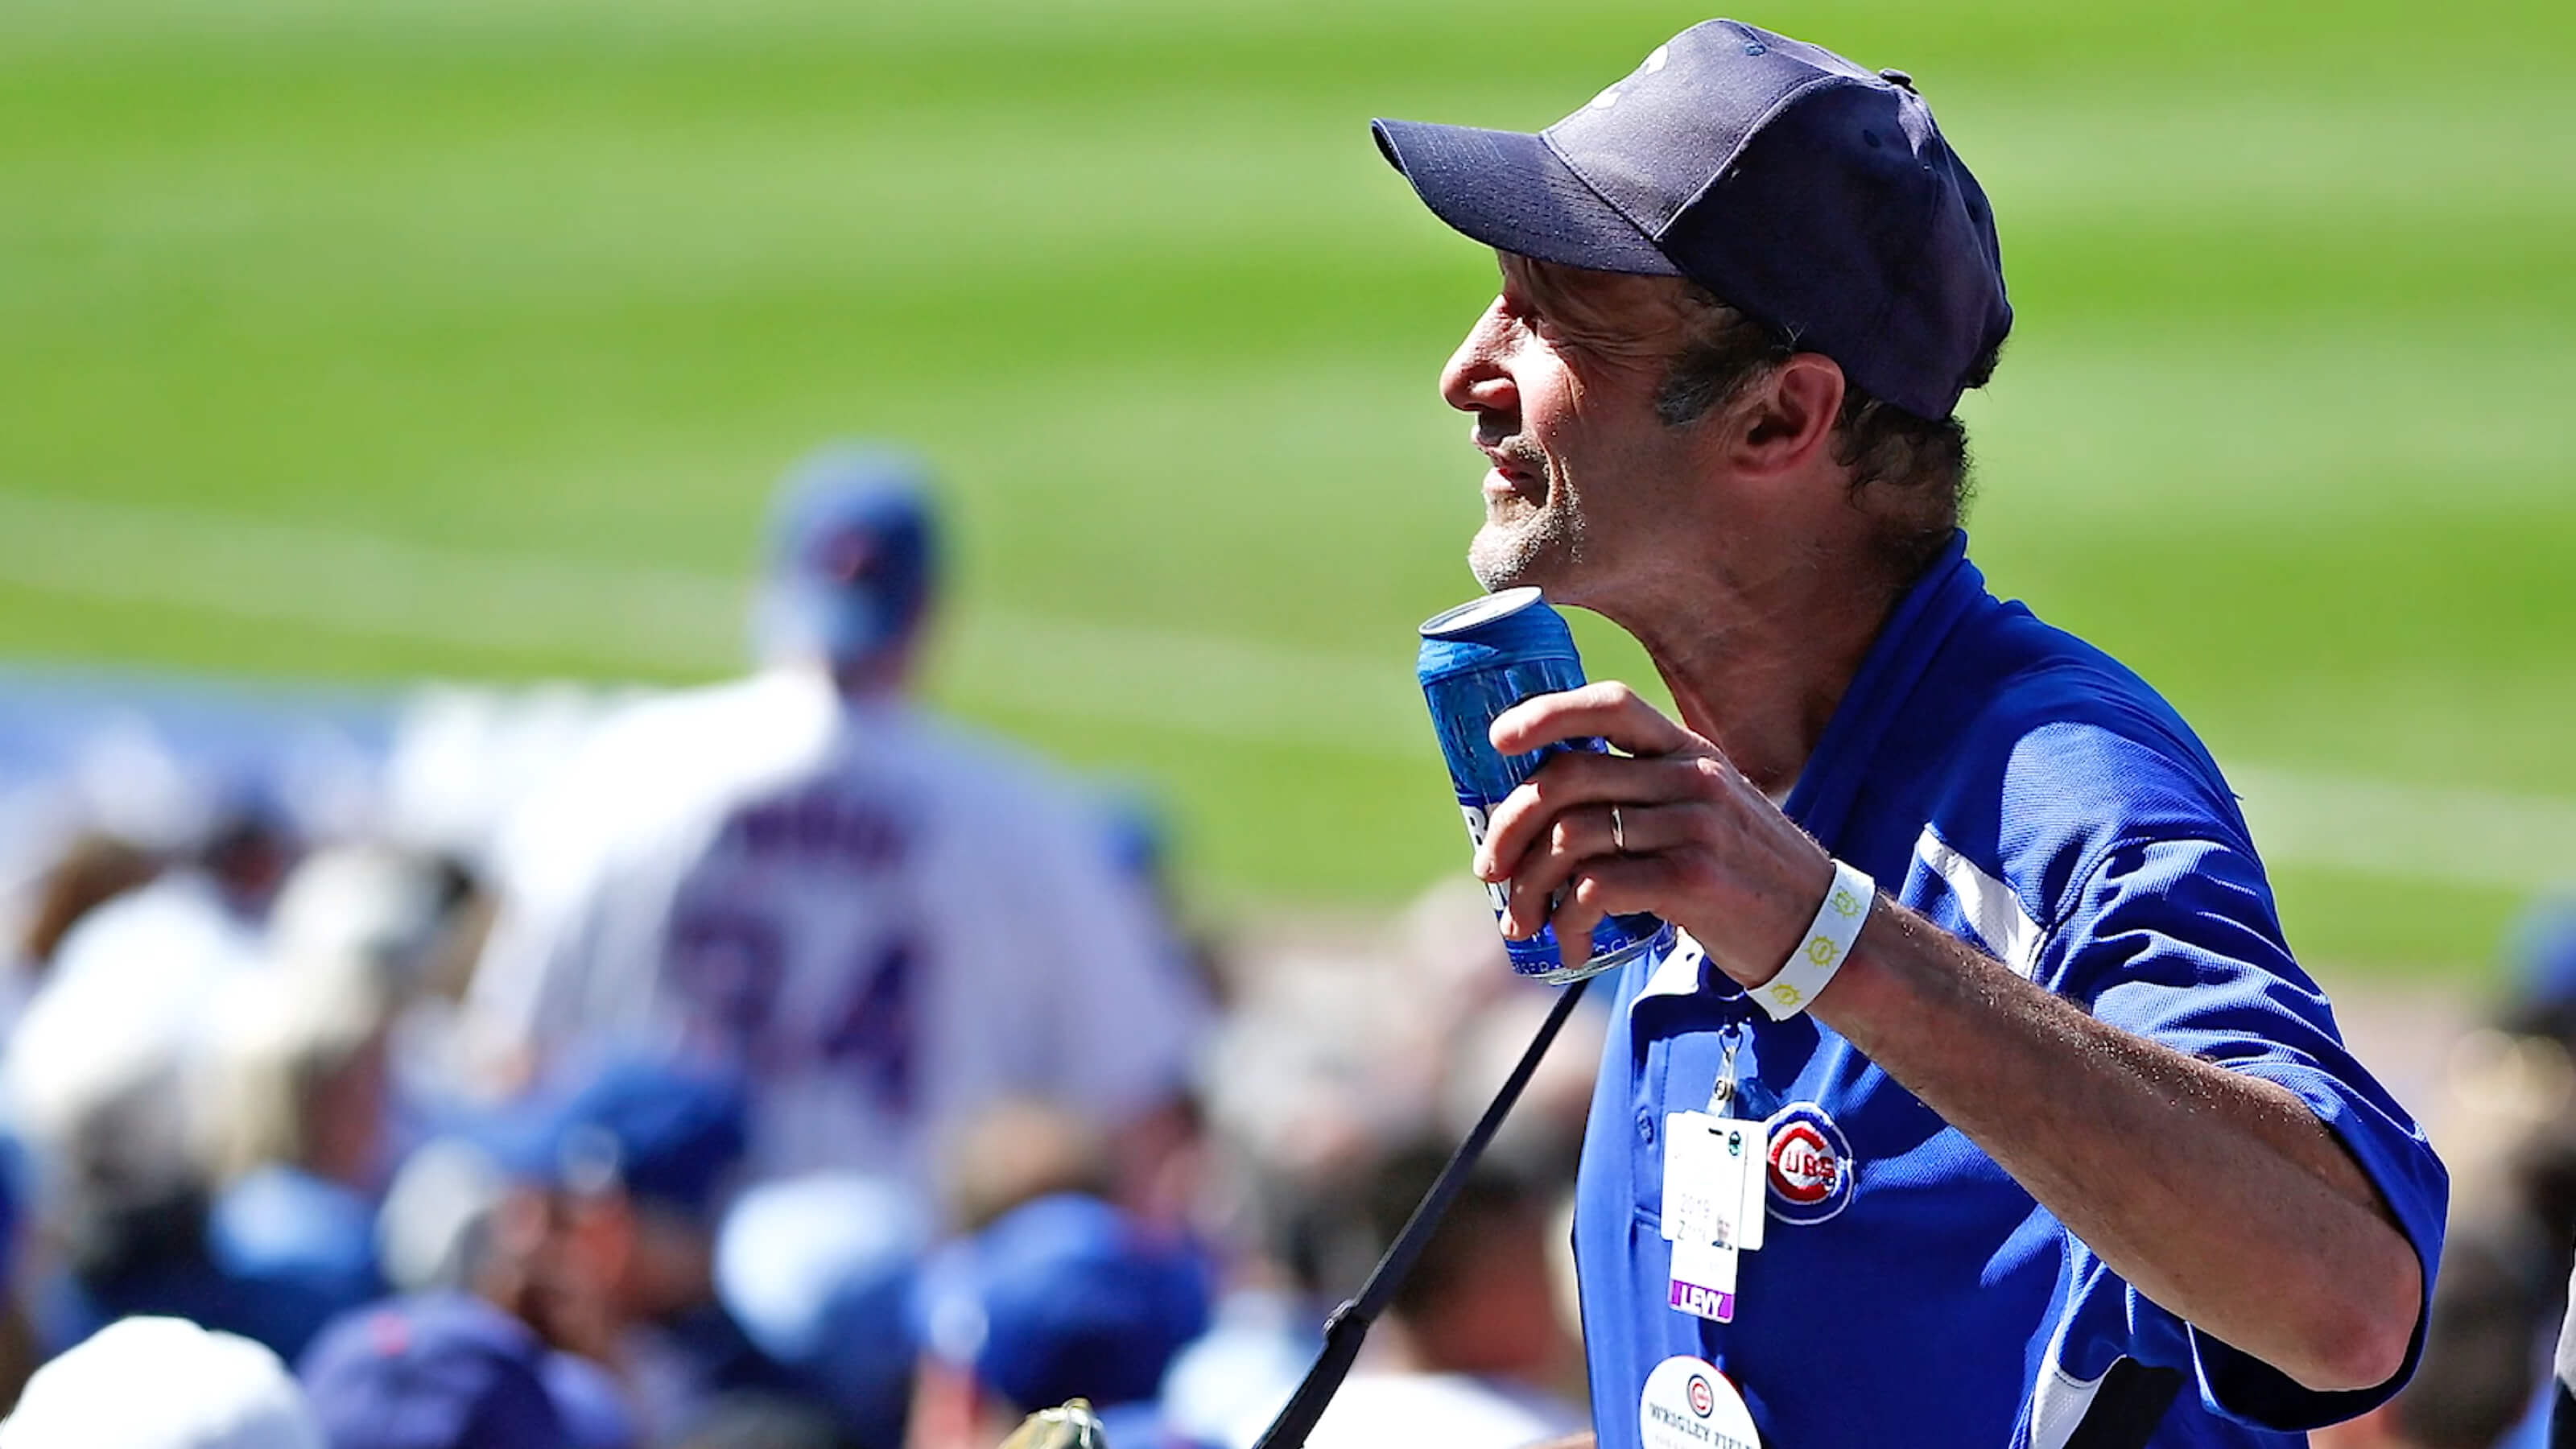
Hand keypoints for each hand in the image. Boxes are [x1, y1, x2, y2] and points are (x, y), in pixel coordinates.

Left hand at [1472, 682, 1834, 984]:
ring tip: (1522, 921)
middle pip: (1567, 777)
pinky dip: (1565, 921)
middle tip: (1490, 870)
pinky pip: (1594, 888)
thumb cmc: (1744, 876)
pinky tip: (1568, 944)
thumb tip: (1542, 814)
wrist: (1820, 930)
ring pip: (1569, 838)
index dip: (1546, 713)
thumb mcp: (1706, 811)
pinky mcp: (1693, 880)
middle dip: (1508, 825)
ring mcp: (1694, 826)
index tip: (1497, 741)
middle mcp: (1690, 778)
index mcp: (1687, 751)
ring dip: (1528, 887)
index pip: (1610, 703)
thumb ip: (1645, 795)